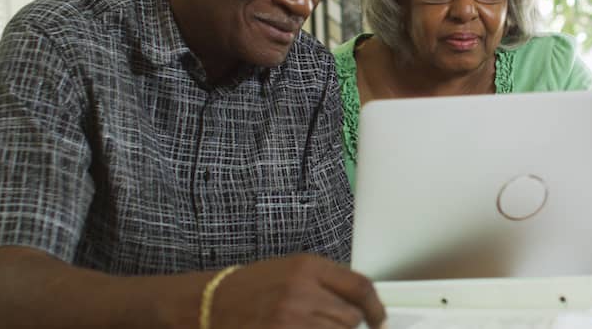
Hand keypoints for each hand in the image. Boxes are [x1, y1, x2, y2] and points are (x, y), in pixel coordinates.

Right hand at [208, 253, 385, 328]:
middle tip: (323, 324)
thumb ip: (326, 283)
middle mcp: (301, 291)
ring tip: (309, 327)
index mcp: (307, 267)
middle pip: (351, 318)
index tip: (379, 321)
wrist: (212, 304)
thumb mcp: (291, 272)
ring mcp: (290, 319)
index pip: (360, 287)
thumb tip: (362, 305)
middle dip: (344, 326)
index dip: (376, 309)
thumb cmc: (252, 289)